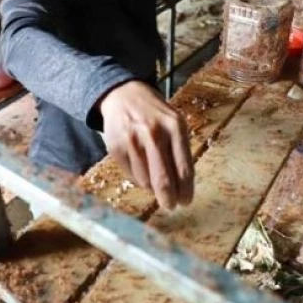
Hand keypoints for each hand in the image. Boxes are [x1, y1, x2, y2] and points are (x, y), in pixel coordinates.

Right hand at [99, 81, 193, 208]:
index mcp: (175, 127)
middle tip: (170, 206)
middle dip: (168, 198)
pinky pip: (132, 175)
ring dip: (152, 186)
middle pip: (164, 179)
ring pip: (146, 181)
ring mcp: (133, 140)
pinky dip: (138, 178)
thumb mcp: (174, 123)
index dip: (185, 190)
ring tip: (153, 178)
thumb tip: (182, 186)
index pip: (184, 168)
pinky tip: (141, 167)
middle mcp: (154, 133)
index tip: (185, 202)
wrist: (123, 95)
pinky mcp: (117, 147)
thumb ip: (180, 151)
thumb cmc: (154, 114)